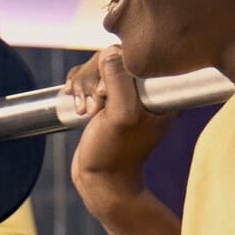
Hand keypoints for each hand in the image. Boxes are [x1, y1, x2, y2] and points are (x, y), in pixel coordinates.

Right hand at [57, 47, 169, 214]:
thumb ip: (118, 80)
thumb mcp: (120, 115)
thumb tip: (109, 52)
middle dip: (92, 79)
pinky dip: (77, 87)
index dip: (111, 66)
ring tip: (83, 111)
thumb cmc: (114, 154)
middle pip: (111, 57)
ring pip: (96, 66)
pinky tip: (75, 104)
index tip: (104, 94)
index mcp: (159, 90)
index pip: (134, 54)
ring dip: (82, 85)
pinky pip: (88, 77)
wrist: (101, 182)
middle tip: (92, 107)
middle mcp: (144, 88)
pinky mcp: (107, 99)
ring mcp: (124, 93)